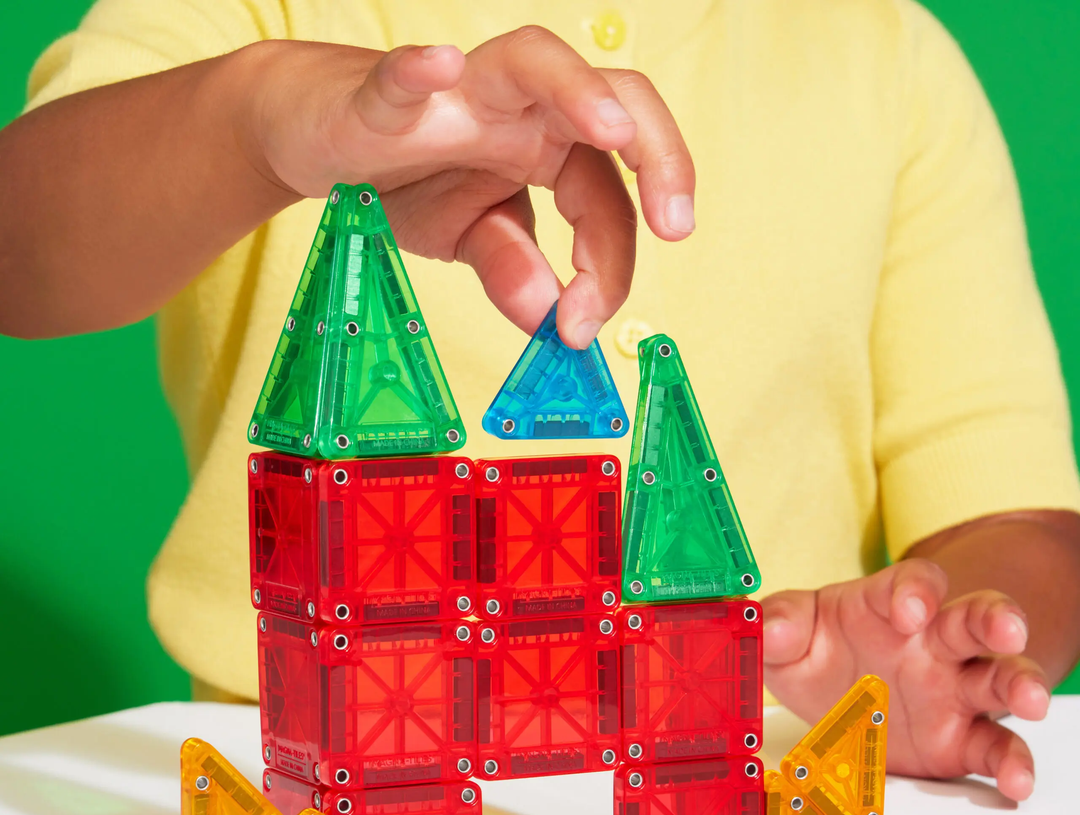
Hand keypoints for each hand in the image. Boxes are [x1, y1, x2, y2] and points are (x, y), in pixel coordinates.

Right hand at [245, 28, 694, 346]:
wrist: (318, 141)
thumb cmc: (403, 178)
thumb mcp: (468, 239)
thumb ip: (513, 269)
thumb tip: (550, 317)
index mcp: (549, 148)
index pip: (607, 201)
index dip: (609, 266)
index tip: (584, 327)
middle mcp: (522, 110)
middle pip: (614, 102)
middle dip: (657, 156)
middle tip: (675, 224)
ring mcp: (461, 93)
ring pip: (535, 62)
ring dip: (579, 91)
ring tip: (612, 130)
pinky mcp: (388, 94)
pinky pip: (406, 75)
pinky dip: (422, 71)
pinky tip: (441, 68)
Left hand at [762, 559, 1050, 800]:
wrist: (837, 693)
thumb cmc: (821, 650)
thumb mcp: (790, 634)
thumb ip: (778, 624)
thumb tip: (765, 628)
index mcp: (889, 608)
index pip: (914, 583)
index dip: (916, 590)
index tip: (909, 609)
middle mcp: (931, 644)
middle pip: (974, 620)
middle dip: (996, 620)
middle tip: (1007, 629)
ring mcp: (951, 690)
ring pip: (998, 678)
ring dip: (1020, 684)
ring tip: (1033, 701)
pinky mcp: (959, 739)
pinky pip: (993, 746)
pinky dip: (1011, 763)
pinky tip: (1016, 780)